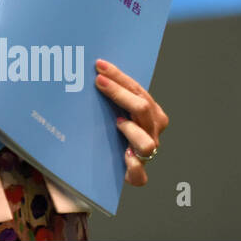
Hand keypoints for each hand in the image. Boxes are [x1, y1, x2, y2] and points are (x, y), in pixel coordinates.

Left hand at [95, 58, 168, 185]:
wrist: (107, 165)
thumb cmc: (107, 131)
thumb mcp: (110, 110)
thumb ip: (107, 94)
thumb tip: (89, 70)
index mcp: (149, 113)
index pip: (138, 90)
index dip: (119, 77)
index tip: (99, 66)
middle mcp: (151, 132)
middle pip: (142, 108)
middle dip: (120, 92)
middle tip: (98, 81)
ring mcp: (146, 154)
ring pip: (147, 142)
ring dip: (132, 130)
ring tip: (116, 122)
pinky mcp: (137, 175)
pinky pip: (139, 174)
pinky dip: (133, 166)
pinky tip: (124, 156)